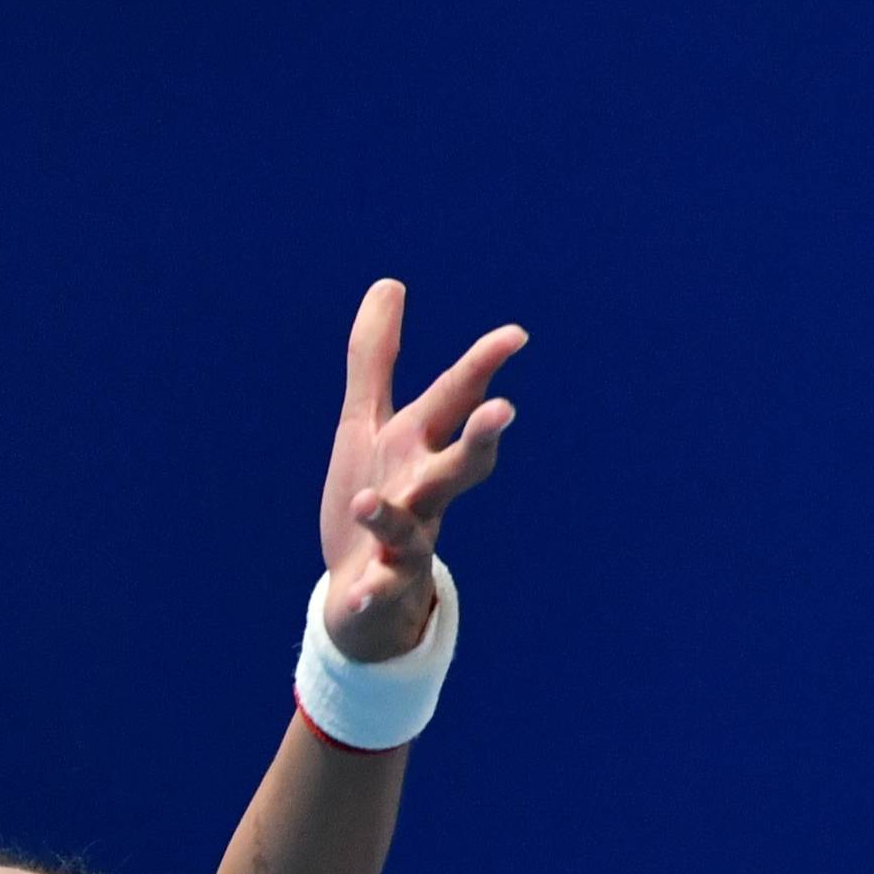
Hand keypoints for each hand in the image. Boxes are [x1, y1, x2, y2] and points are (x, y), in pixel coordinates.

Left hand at [319, 279, 522, 661]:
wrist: (362, 591)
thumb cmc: (371, 495)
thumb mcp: (367, 421)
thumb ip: (376, 357)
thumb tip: (389, 282)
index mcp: (418, 445)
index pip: (456, 400)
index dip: (483, 365)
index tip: (515, 335)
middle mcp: (423, 489)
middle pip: (458, 463)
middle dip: (479, 438)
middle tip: (503, 411)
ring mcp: (408, 540)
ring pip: (411, 527)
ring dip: (391, 515)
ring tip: (366, 499)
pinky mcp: (383, 582)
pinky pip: (380, 586)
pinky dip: (373, 588)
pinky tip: (358, 590)